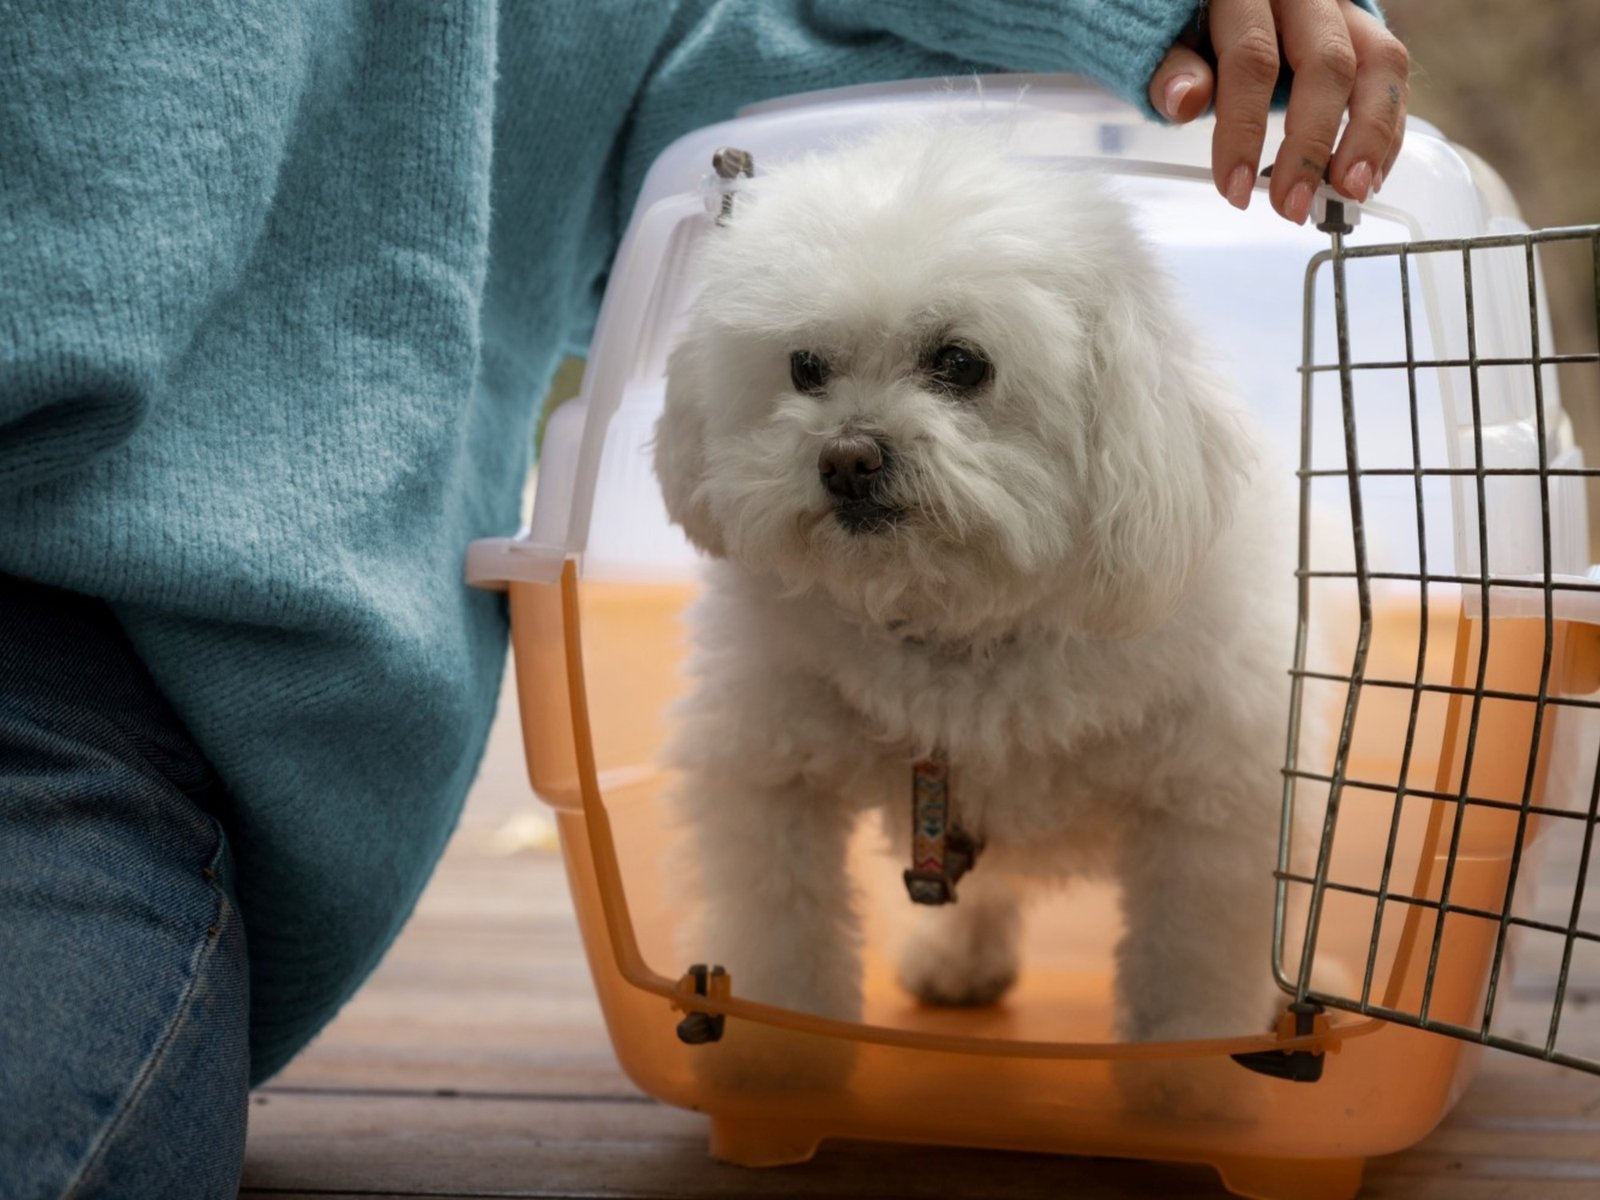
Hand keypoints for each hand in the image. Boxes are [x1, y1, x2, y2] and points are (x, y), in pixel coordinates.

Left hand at [1148, 0, 1408, 223]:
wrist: (1228, 2)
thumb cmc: (1195, 25)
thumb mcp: (1166, 39)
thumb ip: (1172, 67)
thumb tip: (1184, 101)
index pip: (1252, 58)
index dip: (1245, 129)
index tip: (1236, 190)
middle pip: (1328, 63)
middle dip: (1313, 144)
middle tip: (1294, 205)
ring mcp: (1343, 12)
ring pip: (1380, 63)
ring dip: (1371, 136)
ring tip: (1350, 192)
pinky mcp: (1365, 33)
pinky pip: (1391, 75)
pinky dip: (1386, 129)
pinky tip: (1366, 174)